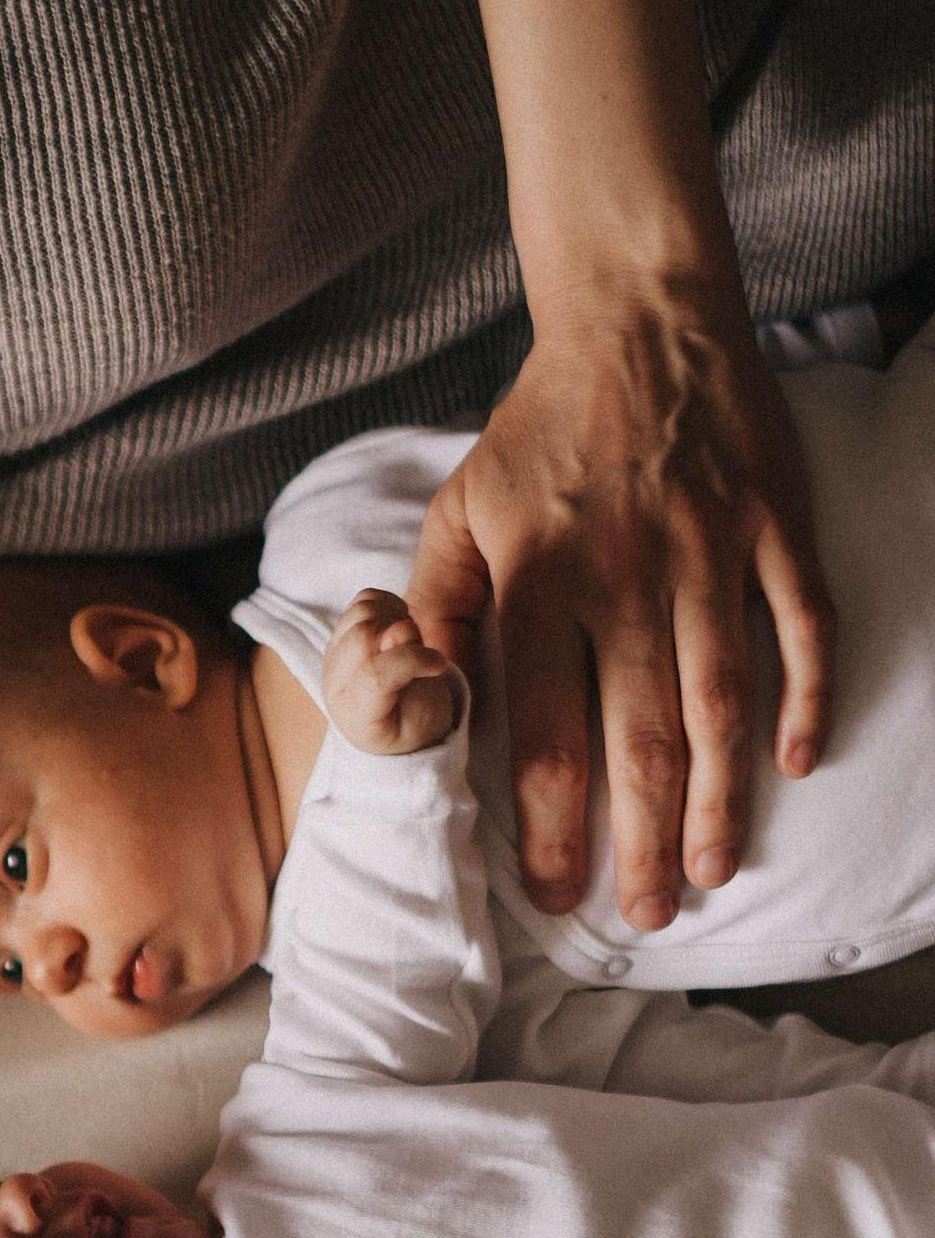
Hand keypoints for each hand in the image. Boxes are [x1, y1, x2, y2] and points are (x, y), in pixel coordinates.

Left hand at [321, 590, 458, 755]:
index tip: (439, 665)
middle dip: (403, 636)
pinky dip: (388, 604)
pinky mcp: (343, 633)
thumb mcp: (424, 714)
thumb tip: (398, 630)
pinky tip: (400, 625)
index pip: (374, 674)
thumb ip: (410, 674)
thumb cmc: (414, 724)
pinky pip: (364, 600)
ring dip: (396, 618)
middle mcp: (336, 681)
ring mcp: (336, 654)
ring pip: (362, 612)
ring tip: (410, 641)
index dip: (412, 661)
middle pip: (363, 636)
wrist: (397, 725)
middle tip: (420, 652)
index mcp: (355, 713)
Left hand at [409, 287, 833, 926]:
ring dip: (719, 799)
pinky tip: (798, 763)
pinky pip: (803, 625)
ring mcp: (709, 552)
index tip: (554, 892)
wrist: (639, 321)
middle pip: (637, 741)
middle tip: (644, 916)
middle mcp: (626, 576)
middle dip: (640, 843)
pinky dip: (805, 697)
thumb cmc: (538, 434)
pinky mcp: (774, 526)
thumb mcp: (460, 513)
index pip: (540, 733)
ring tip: (708, 871)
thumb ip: (441, 611)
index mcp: (538, 581)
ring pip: (721, 703)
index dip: (547, 826)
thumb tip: (431, 706)